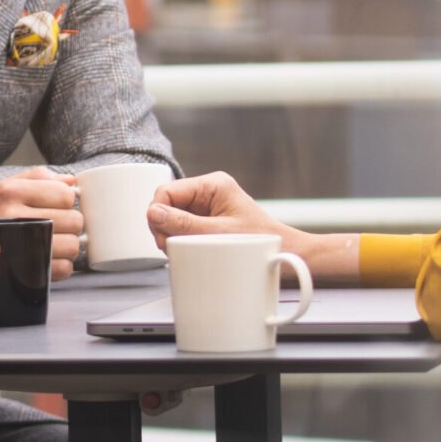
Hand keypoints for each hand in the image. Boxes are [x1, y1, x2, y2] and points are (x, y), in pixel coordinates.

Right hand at [0, 167, 82, 279]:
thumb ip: (37, 177)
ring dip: (68, 246)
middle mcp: (15, 215)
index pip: (65, 195)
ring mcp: (20, 245)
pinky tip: (47, 259)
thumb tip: (72, 181)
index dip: (66, 201)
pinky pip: (62, 268)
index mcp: (11, 191)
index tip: (57, 206)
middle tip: (57, 226)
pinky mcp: (23, 271)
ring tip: (52, 242)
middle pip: (74, 221)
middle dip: (70, 224)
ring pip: (72, 245)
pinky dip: (61, 266)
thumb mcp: (2, 187)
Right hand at [146, 171, 291, 245]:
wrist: (288, 256)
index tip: (163, 237)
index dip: (158, 214)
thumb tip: (153, 213)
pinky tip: (188, 251)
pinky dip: (180, 241)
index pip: (167, 191)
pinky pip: (183, 229)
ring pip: (172, 218)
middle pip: (167, 205)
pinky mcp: (207, 222)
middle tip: (172, 248)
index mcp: (213, 185)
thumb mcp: (219, 235)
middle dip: (164, 227)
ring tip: (183, 251)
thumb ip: (184, 224)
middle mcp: (208, 192)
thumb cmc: (263, 243)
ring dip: (171, 236)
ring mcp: (207, 208)